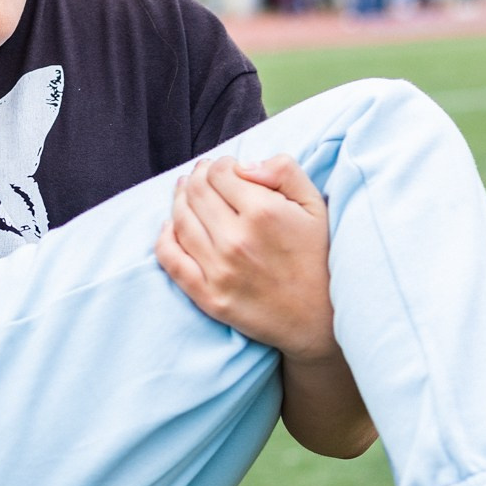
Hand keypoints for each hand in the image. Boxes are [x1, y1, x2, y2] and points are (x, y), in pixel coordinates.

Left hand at [155, 155, 334, 360]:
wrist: (321, 320)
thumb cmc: (318, 257)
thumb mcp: (315, 205)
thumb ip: (284, 171)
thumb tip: (245, 165)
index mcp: (263, 213)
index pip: (220, 172)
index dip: (220, 164)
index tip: (227, 169)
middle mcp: (236, 240)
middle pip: (196, 192)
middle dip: (198, 177)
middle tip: (203, 176)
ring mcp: (219, 271)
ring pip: (180, 220)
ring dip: (179, 200)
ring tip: (186, 194)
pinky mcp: (208, 297)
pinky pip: (171, 259)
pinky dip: (164, 237)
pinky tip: (170, 227)